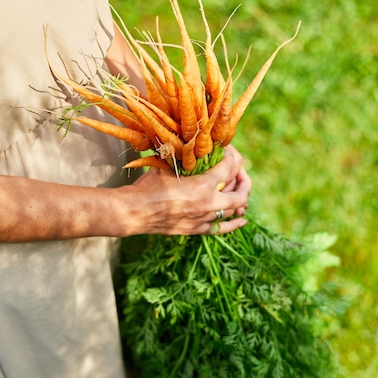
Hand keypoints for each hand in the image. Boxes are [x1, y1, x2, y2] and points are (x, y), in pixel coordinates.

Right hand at [123, 145, 251, 235]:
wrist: (134, 212)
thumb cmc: (147, 187)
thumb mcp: (168, 166)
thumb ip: (186, 160)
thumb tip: (195, 148)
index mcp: (203, 185)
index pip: (231, 166)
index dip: (233, 155)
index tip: (228, 150)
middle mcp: (209, 203)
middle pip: (241, 191)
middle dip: (243, 178)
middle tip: (238, 170)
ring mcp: (204, 218)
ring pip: (234, 209)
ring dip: (240, 198)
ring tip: (238, 190)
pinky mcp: (197, 229)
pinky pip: (222, 228)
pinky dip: (234, 224)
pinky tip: (242, 220)